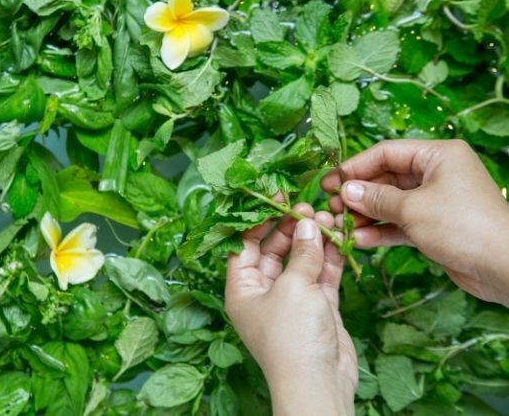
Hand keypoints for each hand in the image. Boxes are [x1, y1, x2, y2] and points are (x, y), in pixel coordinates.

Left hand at [225, 202, 356, 415]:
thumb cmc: (292, 336)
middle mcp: (263, 292)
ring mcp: (291, 299)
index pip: (243, 245)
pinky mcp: (316, 306)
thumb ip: (301, 253)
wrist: (318, 382)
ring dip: (312, 240)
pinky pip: (320, 275)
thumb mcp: (293, 287)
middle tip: (308, 208)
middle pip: (273, 250)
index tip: (276, 198)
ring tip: (327, 218)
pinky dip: (329, 257)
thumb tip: (308, 225)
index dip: (258, 220)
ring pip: (300, 260)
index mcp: (242, 288)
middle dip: (290, 228)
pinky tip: (338, 237)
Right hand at [322, 139, 508, 305]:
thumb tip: (346, 191)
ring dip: (365, 214)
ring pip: (390, 203)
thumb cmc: (462, 226)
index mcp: (437, 156)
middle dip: (358, 194)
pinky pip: (399, 223)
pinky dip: (380, 230)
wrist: (504, 267)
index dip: (355, 167)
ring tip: (340, 225)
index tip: (330, 182)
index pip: (386, 153)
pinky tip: (359, 239)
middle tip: (331, 206)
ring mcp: (435, 201)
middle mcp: (436, 174)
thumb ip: (376, 198)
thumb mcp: (413, 208)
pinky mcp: (433, 226)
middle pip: (386, 178)